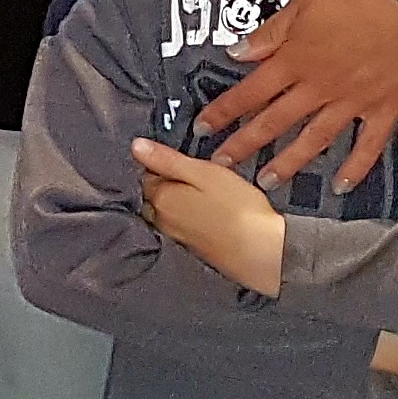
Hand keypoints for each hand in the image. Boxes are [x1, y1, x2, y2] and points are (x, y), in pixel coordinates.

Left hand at [134, 137, 285, 293]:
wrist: (261, 252)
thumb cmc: (236, 209)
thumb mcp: (202, 173)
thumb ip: (167, 160)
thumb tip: (135, 146)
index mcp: (159, 199)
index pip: (145, 173)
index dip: (161, 162)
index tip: (180, 158)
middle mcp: (159, 220)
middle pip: (152, 194)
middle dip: (165, 183)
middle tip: (193, 175)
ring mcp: (174, 237)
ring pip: (164, 212)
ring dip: (175, 201)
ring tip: (200, 194)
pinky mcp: (190, 249)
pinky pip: (179, 226)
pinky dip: (186, 218)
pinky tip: (204, 215)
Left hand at [201, 0, 397, 193]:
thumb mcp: (305, 2)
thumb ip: (271, 32)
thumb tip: (239, 51)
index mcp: (296, 60)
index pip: (250, 92)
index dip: (223, 111)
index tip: (203, 128)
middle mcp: (320, 87)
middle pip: (274, 121)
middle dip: (245, 145)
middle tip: (223, 164)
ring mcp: (353, 102)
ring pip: (314, 139)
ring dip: (289, 162)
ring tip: (269, 181)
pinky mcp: (385, 108)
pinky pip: (368, 145)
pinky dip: (355, 167)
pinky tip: (341, 185)